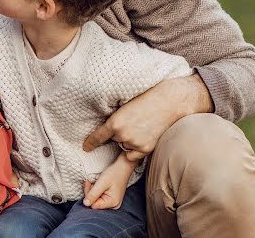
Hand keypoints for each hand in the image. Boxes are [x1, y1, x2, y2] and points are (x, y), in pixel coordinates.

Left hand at [82, 153, 136, 209]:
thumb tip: (85, 204)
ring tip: (95, 182)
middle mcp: (113, 206)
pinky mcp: (110, 199)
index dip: (89, 195)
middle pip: (94, 203)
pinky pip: (99, 197)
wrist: (122, 168)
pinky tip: (97, 185)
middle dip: (90, 192)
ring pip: (96, 200)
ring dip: (92, 190)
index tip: (88, 184)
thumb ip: (93, 194)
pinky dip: (96, 190)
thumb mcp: (102, 183)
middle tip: (91, 182)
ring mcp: (112, 202)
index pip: (94, 205)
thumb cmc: (114, 174)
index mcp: (113, 203)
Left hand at [83, 75, 210, 161]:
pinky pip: (135, 154)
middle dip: (120, 134)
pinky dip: (137, 149)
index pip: (98, 137)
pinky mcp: (146, 149)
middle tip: (133, 123)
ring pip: (125, 147)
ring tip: (141, 127)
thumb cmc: (146, 100)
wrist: (168, 103)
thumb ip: (116, 119)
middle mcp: (123, 135)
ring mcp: (135, 143)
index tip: (86, 147)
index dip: (90, 143)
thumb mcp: (124, 106)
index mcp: (115, 122)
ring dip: (129, 141)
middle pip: (114, 140)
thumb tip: (107, 129)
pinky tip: (144, 137)